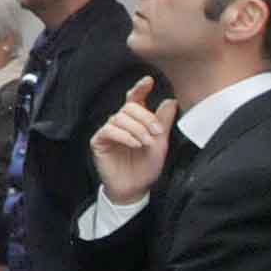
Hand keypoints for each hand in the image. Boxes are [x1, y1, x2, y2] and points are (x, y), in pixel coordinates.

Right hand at [89, 76, 178, 205]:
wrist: (135, 189)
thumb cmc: (146, 167)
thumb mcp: (160, 143)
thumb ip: (163, 122)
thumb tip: (171, 101)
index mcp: (135, 120)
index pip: (135, 99)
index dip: (140, 88)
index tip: (148, 81)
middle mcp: (120, 123)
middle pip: (129, 107)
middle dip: (145, 117)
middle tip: (157, 132)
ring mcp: (108, 131)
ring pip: (120, 117)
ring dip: (137, 129)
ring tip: (146, 143)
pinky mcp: (99, 141)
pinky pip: (109, 130)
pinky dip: (124, 135)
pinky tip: (135, 144)